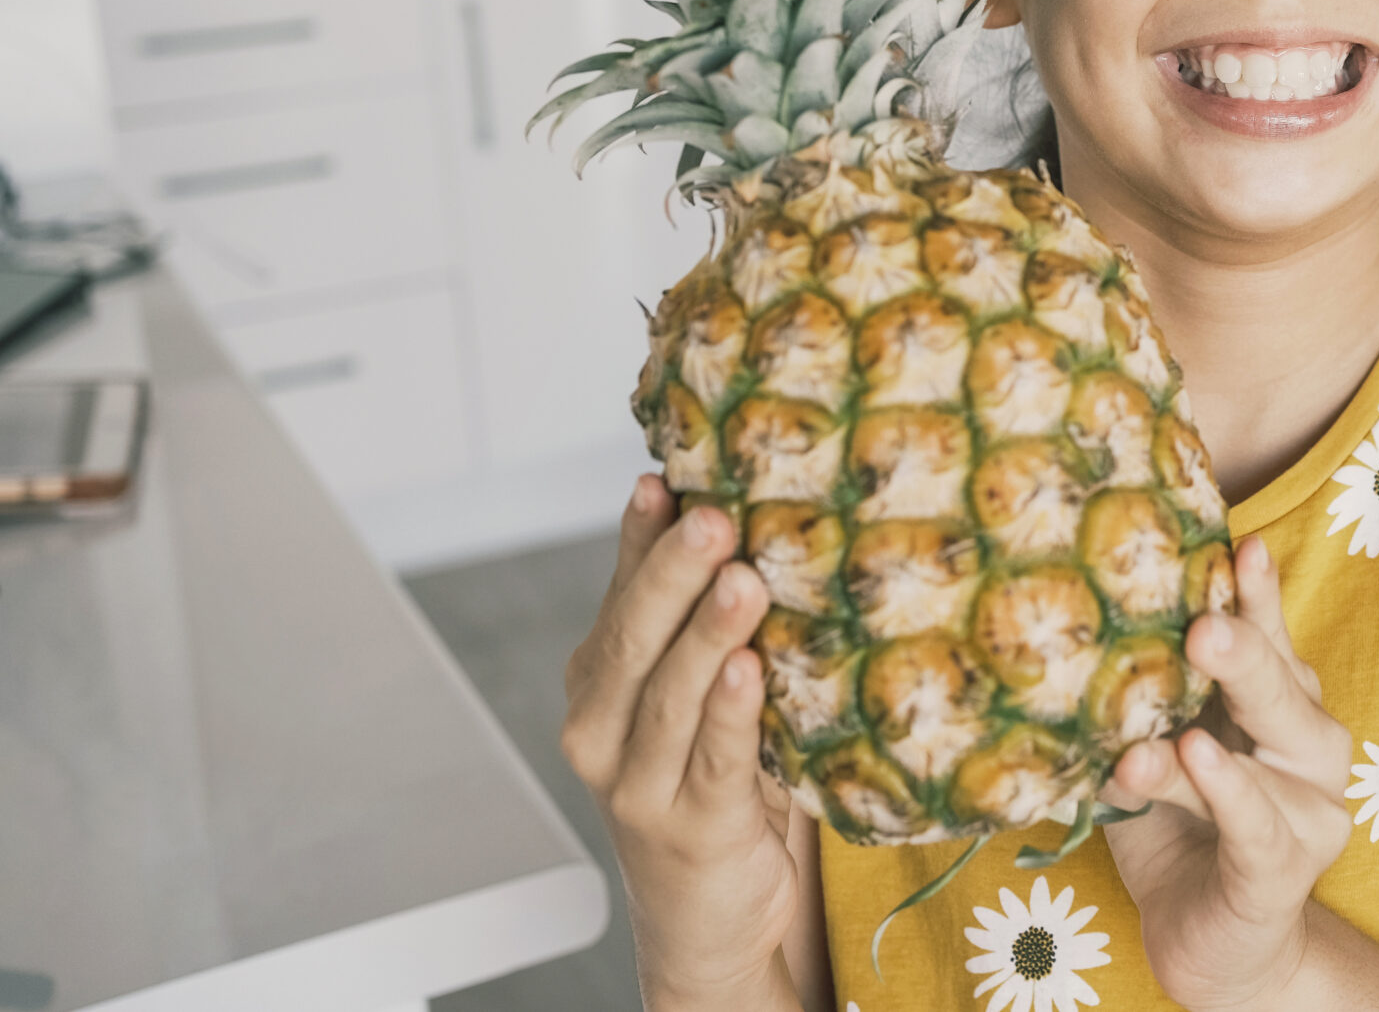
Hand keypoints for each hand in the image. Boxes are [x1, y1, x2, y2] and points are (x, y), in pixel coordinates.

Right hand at [561, 475, 799, 1009]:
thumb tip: (760, 519)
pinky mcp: (688, 827)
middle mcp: (600, 728)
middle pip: (633, 637)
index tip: (665, 477)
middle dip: (672, 572)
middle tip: (713, 518)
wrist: (708, 919)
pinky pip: (714, 761)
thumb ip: (714, 625)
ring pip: (669, 696)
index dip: (642, 536)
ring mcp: (636, 783)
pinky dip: (731, 714)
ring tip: (742, 580)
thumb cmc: (717, 785)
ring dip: (707, 634)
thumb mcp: (706, 696)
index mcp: (600, 680)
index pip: (620, 592)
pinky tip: (750, 672)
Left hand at [1099, 536, 1353, 1011]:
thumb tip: (1069, 648)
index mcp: (1280, 706)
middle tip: (1203, 625)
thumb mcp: (1151, 754)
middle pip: (1281, 687)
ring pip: (1267, 756)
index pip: (1270, 640)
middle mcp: (1310, 746)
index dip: (1258, 595)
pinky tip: (1198, 760)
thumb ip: (1136, 709)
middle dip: (1245, 649)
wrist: (1208, 944)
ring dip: (1215, 731)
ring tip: (1178, 707)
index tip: (1240, 545)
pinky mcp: (1285, 870)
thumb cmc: (1179, 831)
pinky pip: (1259, 826)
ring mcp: (1309, 810)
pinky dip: (1230, 793)